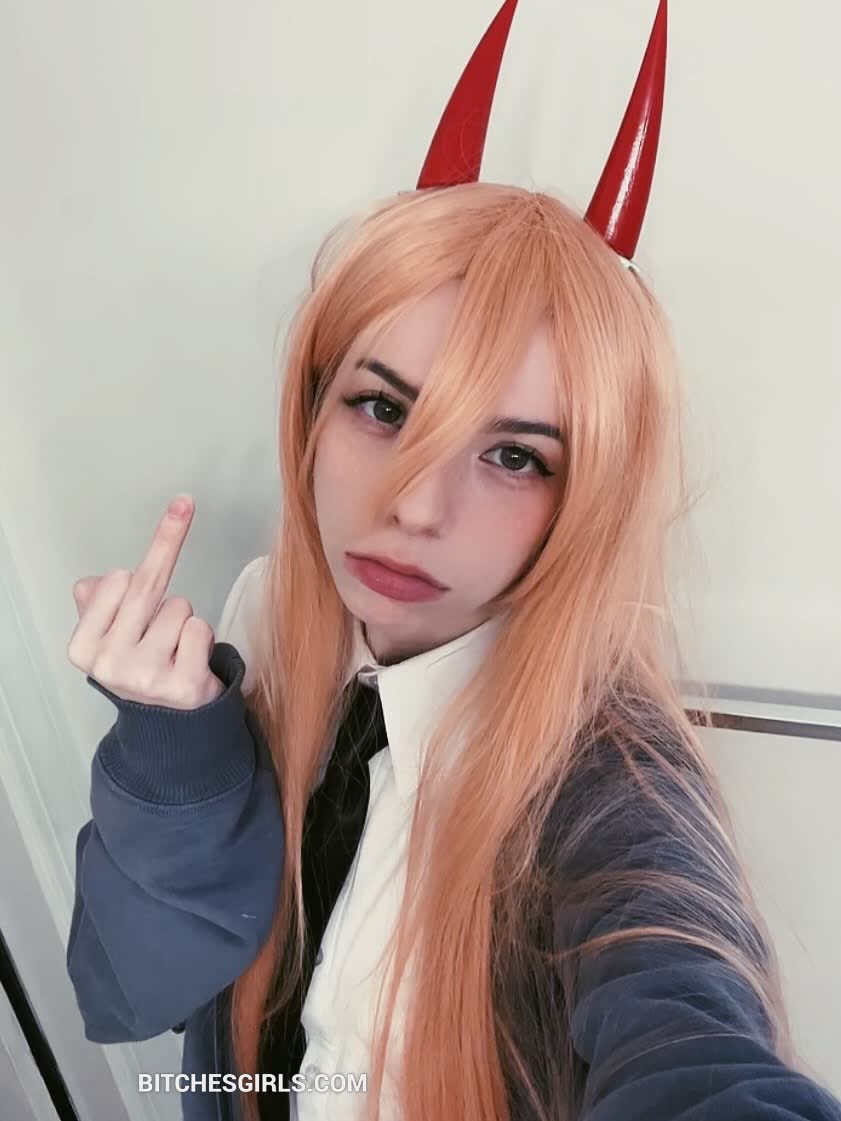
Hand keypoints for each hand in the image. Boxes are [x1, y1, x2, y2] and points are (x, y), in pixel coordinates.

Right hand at [66, 496, 224, 709]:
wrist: (166, 721)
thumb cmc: (138, 668)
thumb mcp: (106, 636)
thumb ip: (95, 603)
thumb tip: (91, 583)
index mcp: (84, 648)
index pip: (115, 581)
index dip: (132, 577)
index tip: (134, 573)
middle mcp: (111, 664)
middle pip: (147, 588)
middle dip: (164, 559)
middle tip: (176, 533)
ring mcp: (148, 676)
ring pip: (179, 607)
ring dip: (183, 619)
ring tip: (174, 646)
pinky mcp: (185, 685)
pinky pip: (200, 628)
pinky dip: (203, 637)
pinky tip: (191, 658)